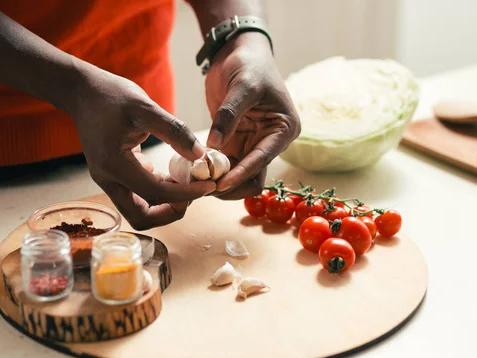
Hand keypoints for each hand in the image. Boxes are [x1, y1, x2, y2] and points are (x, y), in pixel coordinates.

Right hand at [69, 67, 215, 229]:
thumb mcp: (145, 106)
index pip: (154, 193)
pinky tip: (176, 175)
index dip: (185, 194)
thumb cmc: (111, 95)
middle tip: (195, 192)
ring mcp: (109, 180)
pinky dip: (160, 192)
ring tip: (188, 184)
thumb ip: (174, 131)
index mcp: (113, 165)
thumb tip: (201, 155)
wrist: (83, 92)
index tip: (208, 185)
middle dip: (172, 211)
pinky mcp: (115, 176)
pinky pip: (140, 195)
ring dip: (166, 204)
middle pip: (142, 217)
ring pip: (140, 210)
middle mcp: (108, 180)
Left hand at [205, 32, 300, 199]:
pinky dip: (211, 171)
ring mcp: (253, 144)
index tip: (219, 184)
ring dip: (219, 180)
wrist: (238, 51)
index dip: (241, 174)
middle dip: (230, 184)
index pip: (263, 160)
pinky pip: (225, 165)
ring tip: (195, 180)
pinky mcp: (236, 143)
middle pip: (254, 177)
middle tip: (204, 187)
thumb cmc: (248, 64)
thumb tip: (214, 146)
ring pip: (238, 176)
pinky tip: (193, 171)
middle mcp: (271, 141)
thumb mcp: (241, 85)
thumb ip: (229, 115)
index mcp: (283, 129)